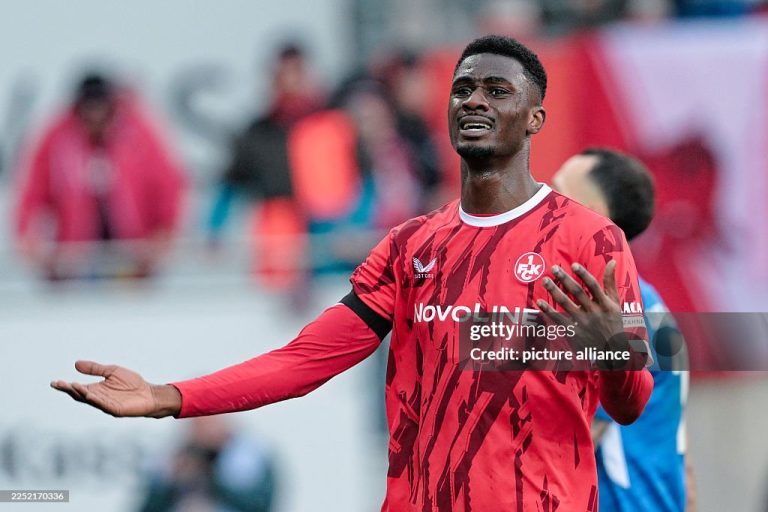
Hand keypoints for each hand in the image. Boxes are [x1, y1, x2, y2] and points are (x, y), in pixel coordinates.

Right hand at [51, 360, 180, 417]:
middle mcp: (98, 398)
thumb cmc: (132, 383)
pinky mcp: (115, 410)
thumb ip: (95, 368)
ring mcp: (106, 405)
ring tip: (71, 385)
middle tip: (58, 384)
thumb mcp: (112, 371)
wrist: (150, 393)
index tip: (54, 382)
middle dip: (69, 389)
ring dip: (81, 393)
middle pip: (79, 395)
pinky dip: (95, 400)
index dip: (66, 386)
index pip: (77, 388)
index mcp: (96, 389)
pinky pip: (103, 405)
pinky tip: (89, 394)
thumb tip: (75, 364)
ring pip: (89, 400)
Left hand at [537, 261, 626, 354]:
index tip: (573, 265)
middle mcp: (594, 312)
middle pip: (578, 293)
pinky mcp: (573, 332)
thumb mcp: (615, 303)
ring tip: (545, 280)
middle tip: (553, 268)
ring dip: (554, 291)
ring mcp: (583, 323)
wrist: (612, 351)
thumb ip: (611, 282)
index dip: (584, 275)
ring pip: (566, 304)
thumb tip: (612, 261)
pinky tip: (539, 302)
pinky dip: (548, 311)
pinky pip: (558, 319)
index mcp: (605, 304)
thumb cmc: (613, 322)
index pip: (594, 286)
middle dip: (565, 279)